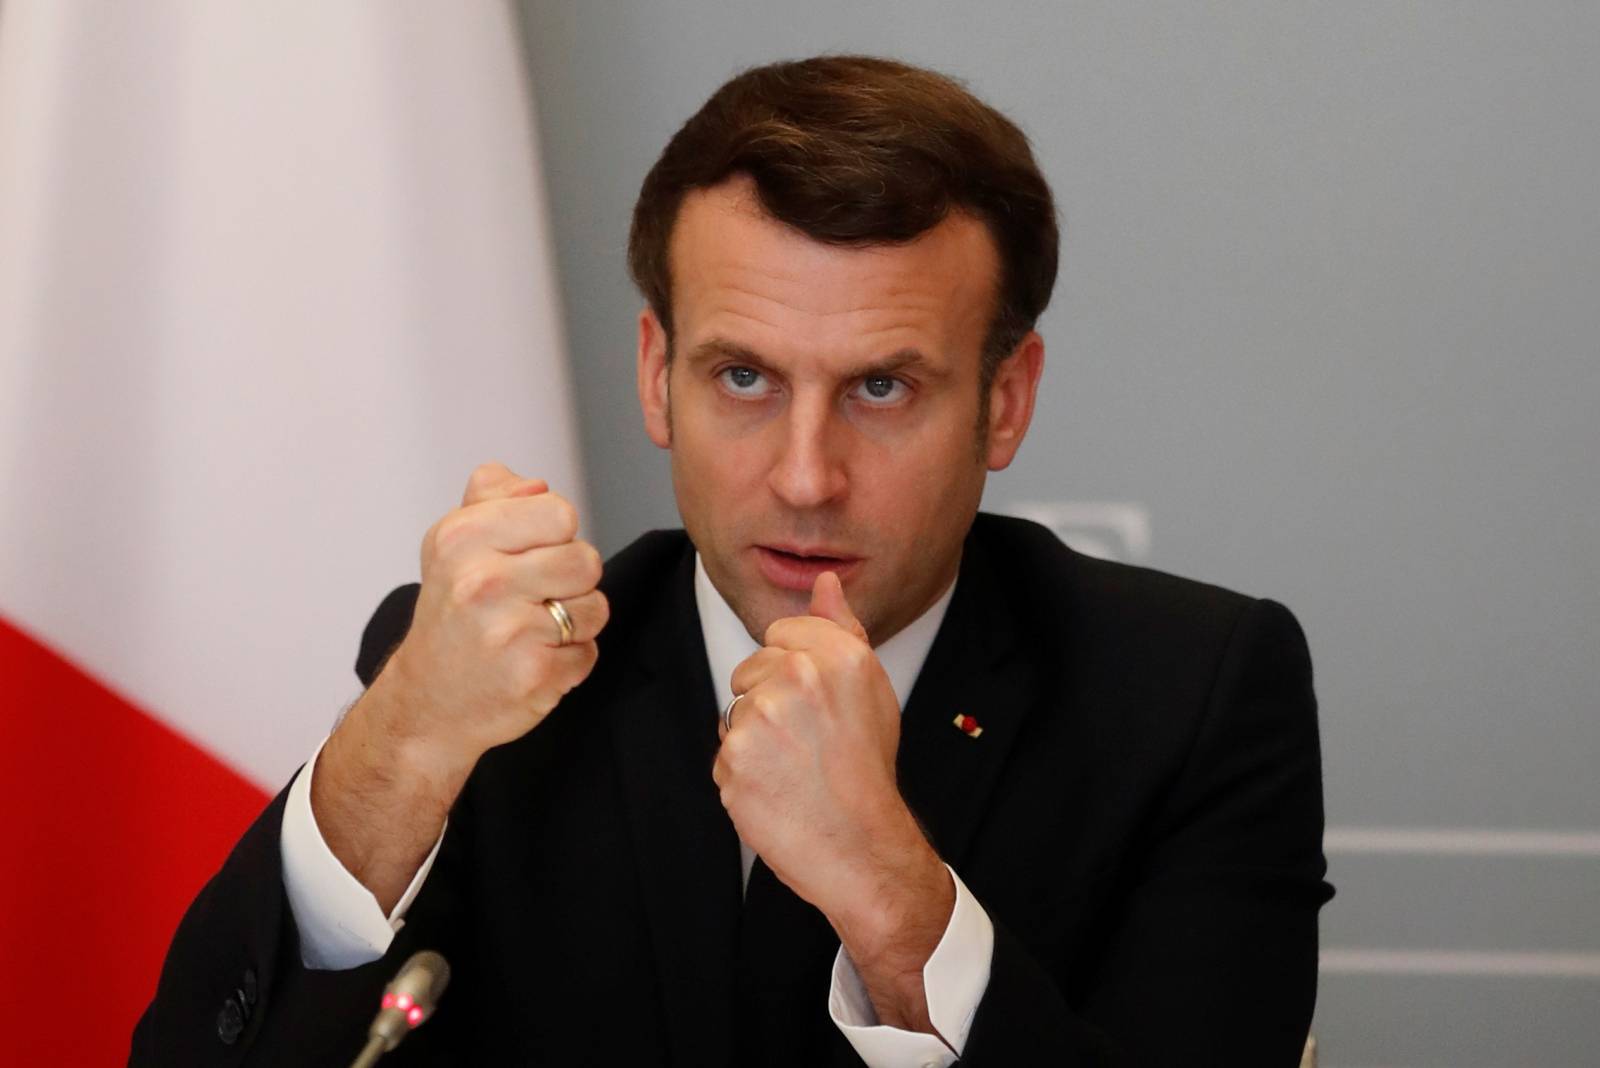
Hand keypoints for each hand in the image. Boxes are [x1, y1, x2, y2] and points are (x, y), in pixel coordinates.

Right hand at [378, 461, 607, 783]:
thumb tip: (537, 485)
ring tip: (532, 630)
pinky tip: (532, 660)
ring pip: (595, 607)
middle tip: (533, 599)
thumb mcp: (453, 544)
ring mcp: (510, 631)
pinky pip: (589, 652)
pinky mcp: (536, 674)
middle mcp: (482, 582)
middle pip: (586, 559)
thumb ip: (494, 498)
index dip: (556, 535)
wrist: (427, 703)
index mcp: (462, 539)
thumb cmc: (451, 617)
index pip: (559, 512)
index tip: (529, 556)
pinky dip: (569, 661)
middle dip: (570, 580)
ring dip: (574, 622)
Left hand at [714, 573, 952, 1031]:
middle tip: (808, 742)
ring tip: (794, 768)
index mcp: (837, 654)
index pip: (780, 632)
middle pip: (751, 669)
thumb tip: (825, 581)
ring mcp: (761, 718)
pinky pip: (723, 752)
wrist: (860, 845)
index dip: (794, 668)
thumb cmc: (866, 769)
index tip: (815, 704)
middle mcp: (798, 677)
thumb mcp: (869, 688)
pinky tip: (776, 789)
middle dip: (770, 701)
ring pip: (736, 710)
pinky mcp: (732, 758)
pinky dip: (743, 772)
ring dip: (755, 738)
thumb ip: (841, 628)